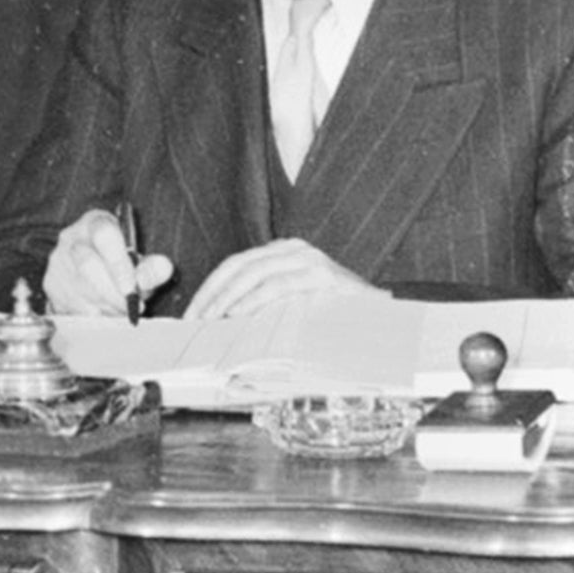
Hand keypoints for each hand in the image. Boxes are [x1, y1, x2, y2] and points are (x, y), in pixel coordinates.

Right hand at [42, 208, 174, 317]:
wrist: (92, 269)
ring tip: (121, 312)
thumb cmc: (119, 262)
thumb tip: (163, 269)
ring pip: (79, 289)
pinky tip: (104, 315)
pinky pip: (70, 306)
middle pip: (88, 265)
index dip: (119, 264)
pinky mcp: (50, 285)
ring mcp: (58, 262)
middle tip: (130, 308)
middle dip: (113, 293)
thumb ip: (152, 266)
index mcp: (95, 222)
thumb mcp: (139, 260)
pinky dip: (91, 316)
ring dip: (104, 307)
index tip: (132, 289)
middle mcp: (71, 238)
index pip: (104, 235)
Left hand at [183, 238, 380, 320]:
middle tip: (194, 320)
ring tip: (211, 320)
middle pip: (239, 266)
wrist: (382, 314)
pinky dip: (253, 300)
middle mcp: (294, 249)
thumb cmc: (334, 314)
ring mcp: (308, 260)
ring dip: (227, 298)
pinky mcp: (321, 276)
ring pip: (254, 273)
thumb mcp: (294, 304)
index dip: (210, 287)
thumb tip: (222, 323)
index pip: (236, 264)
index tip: (191, 313)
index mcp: (283, 253)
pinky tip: (238, 314)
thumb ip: (265, 303)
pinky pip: (277, 286)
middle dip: (212, 294)